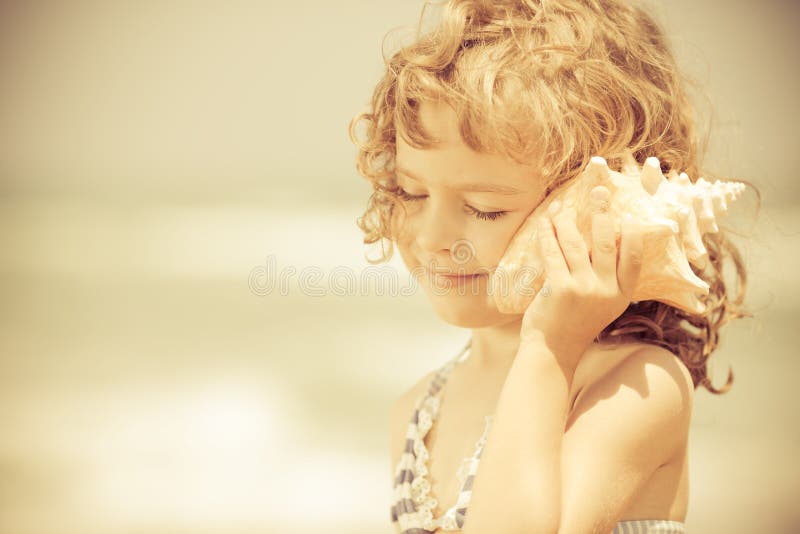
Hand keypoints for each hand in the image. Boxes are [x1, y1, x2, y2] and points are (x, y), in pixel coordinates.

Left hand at [520, 186, 643, 370]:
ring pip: (575, 242)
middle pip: (605, 241)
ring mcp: (583, 288)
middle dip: (601, 212)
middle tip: (598, 191)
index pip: (634, 256)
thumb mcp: (604, 305)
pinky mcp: (559, 288)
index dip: (632, 233)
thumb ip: (609, 279)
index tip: (628, 214)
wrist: (553, 351)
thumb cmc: (576, 324)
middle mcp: (606, 290)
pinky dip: (547, 234)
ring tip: (560, 207)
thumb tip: (608, 239)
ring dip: (566, 220)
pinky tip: (545, 223)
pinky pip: (553, 252)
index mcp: (622, 294)